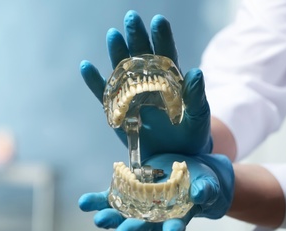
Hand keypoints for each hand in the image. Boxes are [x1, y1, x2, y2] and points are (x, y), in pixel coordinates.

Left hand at [79, 153, 233, 230]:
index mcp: (176, 217)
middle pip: (141, 227)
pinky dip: (98, 201)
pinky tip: (85, 203)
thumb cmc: (199, 182)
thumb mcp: (207, 185)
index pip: (174, 227)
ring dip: (110, 218)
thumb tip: (199, 193)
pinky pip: (110, 198)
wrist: (185, 171)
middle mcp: (154, 216)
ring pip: (122, 216)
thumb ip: (205, 190)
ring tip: (99, 219)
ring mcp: (139, 205)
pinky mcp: (128, 192)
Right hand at [80, 10, 211, 159]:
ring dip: (117, 54)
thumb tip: (197, 71)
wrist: (176, 156)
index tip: (158, 21)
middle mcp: (150, 83)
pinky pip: (105, 94)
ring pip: (123, 71)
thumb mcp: (199, 116)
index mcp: (171, 80)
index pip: (166, 55)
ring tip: (113, 36)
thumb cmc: (192, 134)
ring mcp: (133, 96)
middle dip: (137, 37)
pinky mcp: (119, 111)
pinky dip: (95, 82)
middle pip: (142, 57)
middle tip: (132, 18)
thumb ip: (197, 96)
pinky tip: (86, 67)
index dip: (162, 38)